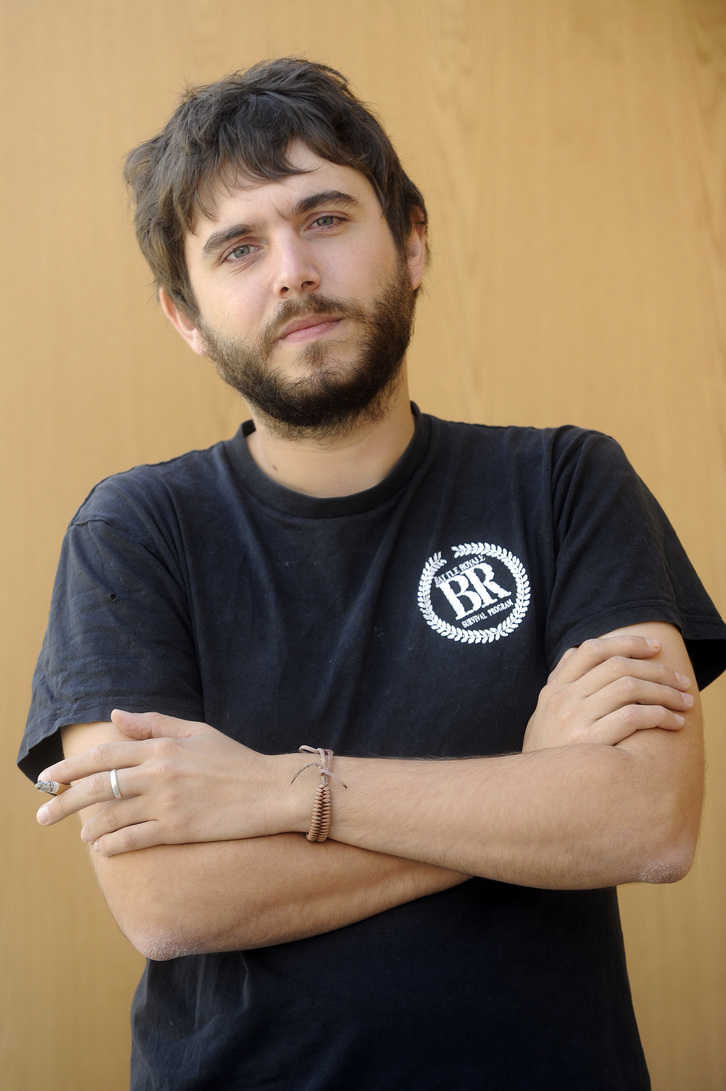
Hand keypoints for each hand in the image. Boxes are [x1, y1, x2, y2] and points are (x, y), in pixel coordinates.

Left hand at [36, 710, 292, 854]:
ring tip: (80, 836)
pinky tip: (104, 849)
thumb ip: (154, 723)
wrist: (272, 790)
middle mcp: (159, 773)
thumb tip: (115, 715)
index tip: (48, 778)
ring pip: (110, 816)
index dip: (70, 768)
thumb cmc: (237, 760)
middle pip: (96, 786)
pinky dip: (112, 845)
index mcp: (162, 746)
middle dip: (63, 801)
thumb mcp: (197, 731)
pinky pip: (133, 839)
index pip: (104, 755)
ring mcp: (167, 803)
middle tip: (42, 814)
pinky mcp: (178, 829)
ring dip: (87, 828)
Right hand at [523, 633, 693, 751]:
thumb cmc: (547, 753)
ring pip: (630, 687)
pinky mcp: (591, 742)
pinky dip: (660, 715)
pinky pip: (633, 716)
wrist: (531, 794)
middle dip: (658, 669)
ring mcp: (575, 718)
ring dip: (666, 692)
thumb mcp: (543, 712)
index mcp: (554, 688)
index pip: (593, 649)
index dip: (628, 643)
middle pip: (619, 666)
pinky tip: (674, 723)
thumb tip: (578, 652)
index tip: (655, 647)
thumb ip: (560, 682)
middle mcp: (564, 698)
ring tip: (685, 702)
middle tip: (683, 680)